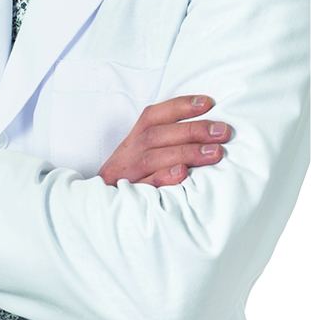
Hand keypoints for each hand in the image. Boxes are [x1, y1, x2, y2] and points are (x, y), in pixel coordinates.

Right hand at [98, 95, 230, 187]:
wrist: (96, 216)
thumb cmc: (131, 185)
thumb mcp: (140, 161)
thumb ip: (164, 146)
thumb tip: (206, 132)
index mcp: (130, 143)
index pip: (151, 117)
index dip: (178, 107)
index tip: (207, 102)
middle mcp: (125, 157)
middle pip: (155, 136)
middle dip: (191, 131)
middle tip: (222, 131)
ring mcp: (124, 178)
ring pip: (151, 158)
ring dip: (185, 152)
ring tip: (215, 153)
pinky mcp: (126, 199)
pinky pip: (144, 187)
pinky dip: (163, 178)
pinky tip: (183, 173)